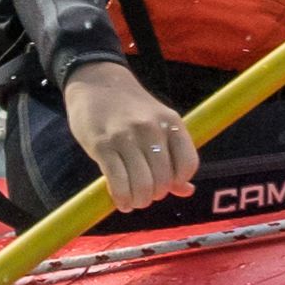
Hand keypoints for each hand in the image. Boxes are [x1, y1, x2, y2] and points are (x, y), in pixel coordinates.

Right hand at [59, 59, 197, 210]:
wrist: (96, 82)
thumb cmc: (130, 109)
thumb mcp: (158, 123)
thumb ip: (174, 155)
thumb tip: (187, 191)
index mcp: (170, 122)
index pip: (188, 164)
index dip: (178, 182)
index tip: (166, 185)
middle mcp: (151, 129)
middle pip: (163, 180)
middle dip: (155, 195)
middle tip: (145, 195)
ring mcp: (126, 137)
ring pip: (142, 185)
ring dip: (139, 200)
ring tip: (133, 201)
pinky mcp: (102, 145)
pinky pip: (118, 182)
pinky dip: (122, 199)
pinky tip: (122, 202)